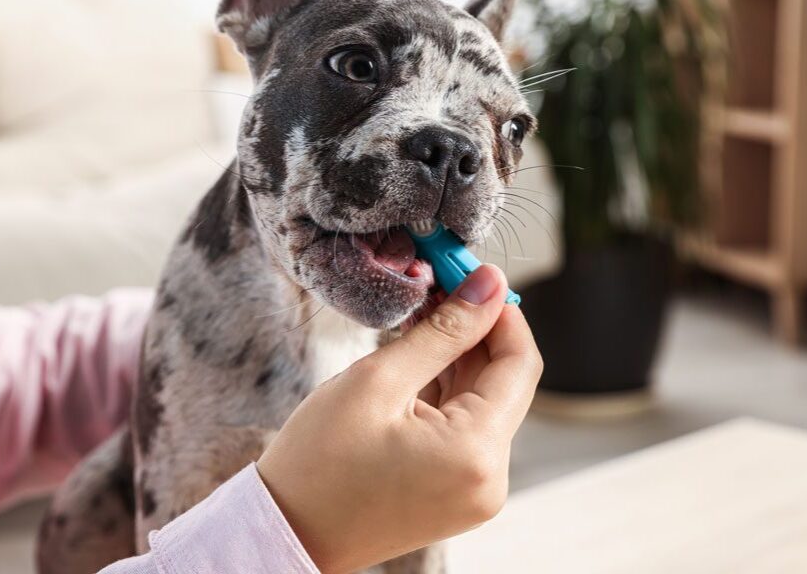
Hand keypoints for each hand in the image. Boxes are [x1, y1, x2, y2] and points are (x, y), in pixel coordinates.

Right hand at [257, 265, 542, 572]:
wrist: (286, 533)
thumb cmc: (318, 462)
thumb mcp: (380, 379)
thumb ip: (444, 330)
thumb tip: (489, 283)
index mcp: (477, 453)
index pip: (520, 362)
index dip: (500, 311)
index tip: (470, 274)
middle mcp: (490, 479)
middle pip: (506, 382)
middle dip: (478, 329)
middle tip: (441, 284)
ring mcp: (476, 491)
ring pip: (485, 402)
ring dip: (460, 357)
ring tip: (421, 315)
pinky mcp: (457, 493)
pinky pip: (467, 428)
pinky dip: (448, 390)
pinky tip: (418, 357)